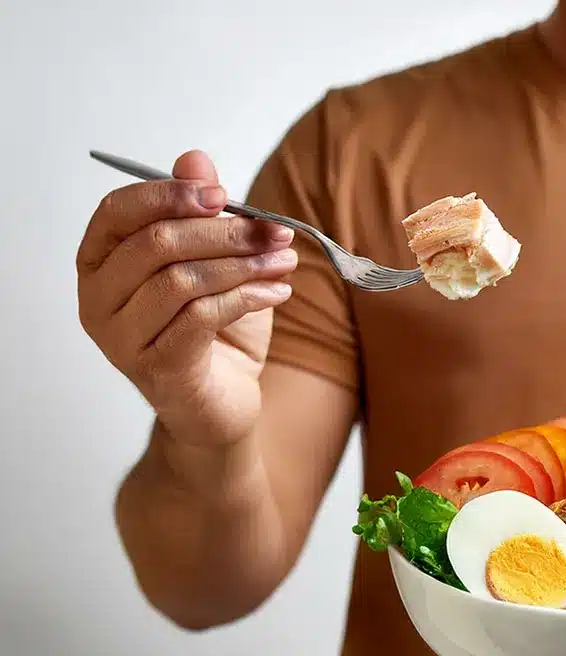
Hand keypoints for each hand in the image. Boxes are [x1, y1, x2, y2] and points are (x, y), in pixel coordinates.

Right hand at [77, 151, 297, 445]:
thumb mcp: (214, 263)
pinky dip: (247, 298)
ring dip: (243, 264)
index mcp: (100, 264)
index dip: (167, 194)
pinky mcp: (158, 369)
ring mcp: (122, 339)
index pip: (116, 212)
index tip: (223, 194)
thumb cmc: (213, 330)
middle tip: (276, 229)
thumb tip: (196, 159)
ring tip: (285, 260)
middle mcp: (98, 301)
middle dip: (224, 231)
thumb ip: (201, 213)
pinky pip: (202, 318)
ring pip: (181, 281)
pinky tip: (279, 292)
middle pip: (155, 244)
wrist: (221, 405)